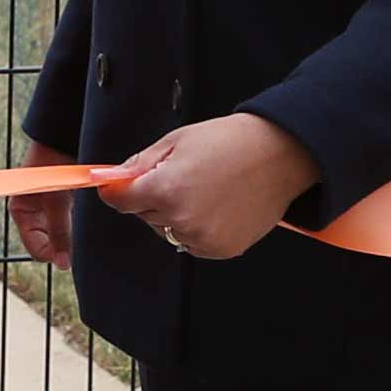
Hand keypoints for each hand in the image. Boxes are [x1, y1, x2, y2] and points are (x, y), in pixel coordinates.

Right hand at [9, 139, 76, 265]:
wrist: (68, 135)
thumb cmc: (55, 162)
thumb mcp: (56, 199)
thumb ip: (59, 231)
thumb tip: (62, 264)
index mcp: (21, 211)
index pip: (36, 248)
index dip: (54, 254)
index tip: (73, 256)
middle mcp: (33, 211)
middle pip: (50, 242)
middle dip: (65, 244)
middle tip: (83, 238)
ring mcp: (49, 207)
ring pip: (62, 233)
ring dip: (74, 232)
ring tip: (86, 223)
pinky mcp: (64, 200)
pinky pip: (71, 221)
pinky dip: (79, 222)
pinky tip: (88, 216)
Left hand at [89, 114, 321, 262]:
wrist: (281, 154)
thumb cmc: (231, 142)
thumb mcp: (177, 141)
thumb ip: (139, 164)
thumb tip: (109, 179)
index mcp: (166, 189)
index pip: (121, 202)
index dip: (118, 192)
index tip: (118, 187)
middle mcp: (183, 219)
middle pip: (145, 216)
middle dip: (154, 198)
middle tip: (182, 176)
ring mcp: (204, 238)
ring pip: (169, 232)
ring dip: (176, 216)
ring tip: (205, 190)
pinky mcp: (223, 249)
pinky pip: (193, 244)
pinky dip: (197, 230)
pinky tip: (216, 207)